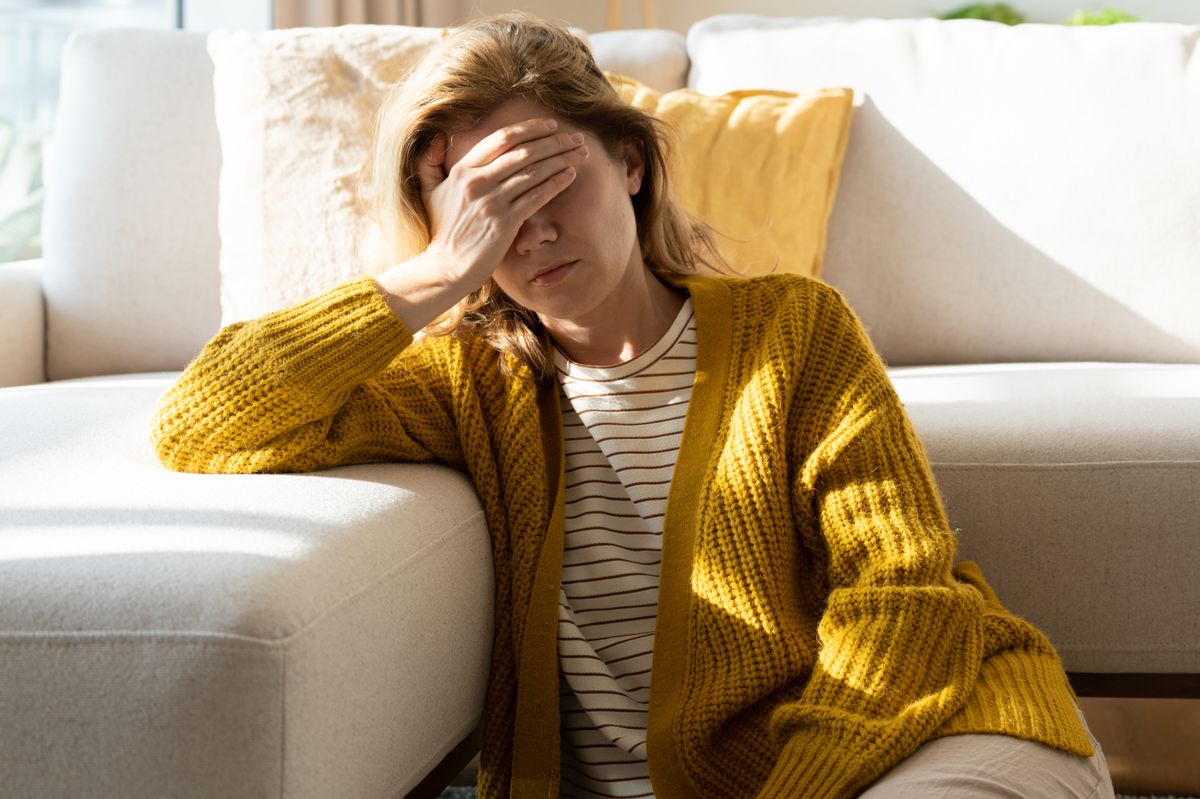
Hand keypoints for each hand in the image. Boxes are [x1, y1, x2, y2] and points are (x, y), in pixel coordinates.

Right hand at [415, 117, 589, 290]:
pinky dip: (555, 183)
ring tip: (580, 153)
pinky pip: (536, 197)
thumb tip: (437, 137)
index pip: (502, 138)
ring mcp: (492, 203)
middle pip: (524, 152)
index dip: (531, 128)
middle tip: (576, 138)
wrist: (446, 267)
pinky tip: (570, 175)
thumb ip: (430, 162)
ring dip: (561, 160)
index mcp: (463, 170)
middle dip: (555, 142)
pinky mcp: (505, 224)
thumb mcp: (429, 191)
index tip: (553, 126)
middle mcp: (477, 182)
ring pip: (533, 172)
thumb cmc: (441, 229)